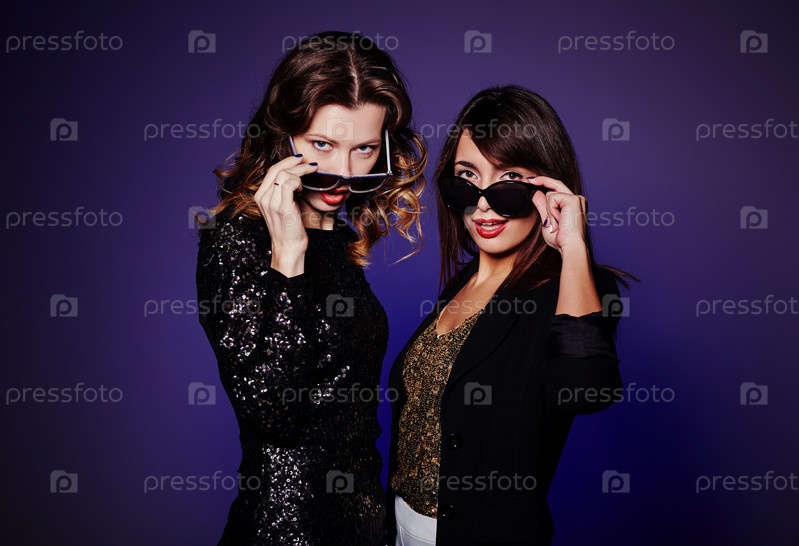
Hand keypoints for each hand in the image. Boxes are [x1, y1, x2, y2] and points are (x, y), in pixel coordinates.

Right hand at [254, 155, 317, 275]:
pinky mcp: (282, 206)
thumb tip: (296, 176)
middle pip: (276, 169)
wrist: (288, 247)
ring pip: (284, 174)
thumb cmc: (289, 228)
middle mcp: (263, 197)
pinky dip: (299, 182)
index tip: (299, 160)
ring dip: (300, 173)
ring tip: (307, 180)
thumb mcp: (283, 206)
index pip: (271, 170)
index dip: (286, 162)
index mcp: (260, 196)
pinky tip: (303, 190)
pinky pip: (290, 183)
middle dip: (294, 162)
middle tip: (309, 163)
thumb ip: (284, 192)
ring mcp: (271, 202)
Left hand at [528, 176, 587, 254]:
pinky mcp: (573, 199)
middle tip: (529, 180)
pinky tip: (558, 220)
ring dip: (548, 210)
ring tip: (555, 223)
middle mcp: (577, 199)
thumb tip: (536, 193)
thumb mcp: (547, 221)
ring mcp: (576, 198)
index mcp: (572, 205)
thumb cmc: (561, 240)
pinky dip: (551, 210)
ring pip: (551, 194)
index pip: (557, 189)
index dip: (545, 183)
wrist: (570, 246)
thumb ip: (542, 207)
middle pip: (556, 183)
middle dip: (541, 180)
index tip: (532, 181)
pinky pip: (552, 198)